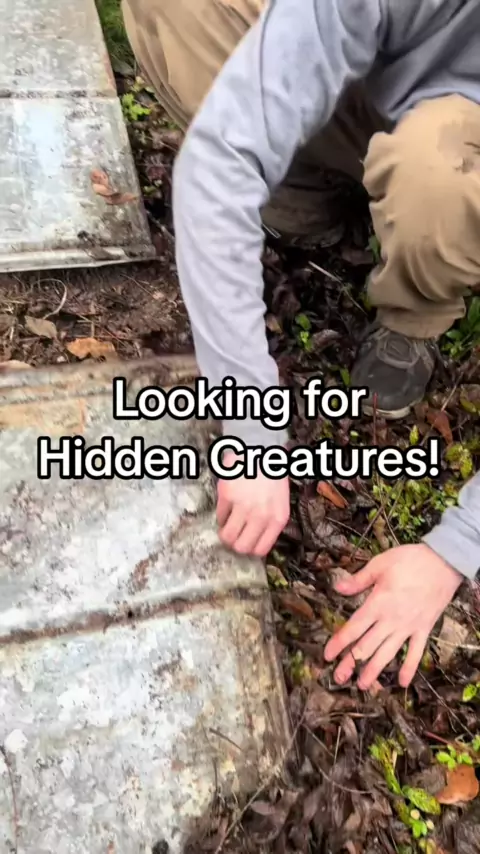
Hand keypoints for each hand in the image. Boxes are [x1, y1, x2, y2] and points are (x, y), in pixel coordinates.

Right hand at [216, 452, 289, 555]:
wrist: (261, 451)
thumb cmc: (272, 477)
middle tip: (233, 535)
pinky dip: (222, 514)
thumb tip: (255, 540)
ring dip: (225, 532)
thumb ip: (270, 521)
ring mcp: (243, 507)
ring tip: (226, 526)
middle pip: (242, 547)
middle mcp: (261, 516)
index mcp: (277, 519)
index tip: (245, 542)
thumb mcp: (280, 502)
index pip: (261, 549)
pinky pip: (220, 516)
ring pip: (228, 535)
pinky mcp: (228, 496)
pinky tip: (227, 506)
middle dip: (235, 544)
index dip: (250, 549)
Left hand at [324, 544, 462, 689]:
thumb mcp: (380, 563)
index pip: (354, 628)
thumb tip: (338, 588)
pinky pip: (415, 653)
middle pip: (367, 646)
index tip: (327, 655)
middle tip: (338, 677)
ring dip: (374, 671)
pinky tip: (402, 683)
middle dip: (351, 663)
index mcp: (378, 603)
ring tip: (362, 685)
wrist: (443, 563)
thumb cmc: (410, 560)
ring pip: (388, 654)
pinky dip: (409, 668)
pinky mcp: (424, 629)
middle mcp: (391, 620)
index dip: (339, 642)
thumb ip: (359, 580)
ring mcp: (408, 627)